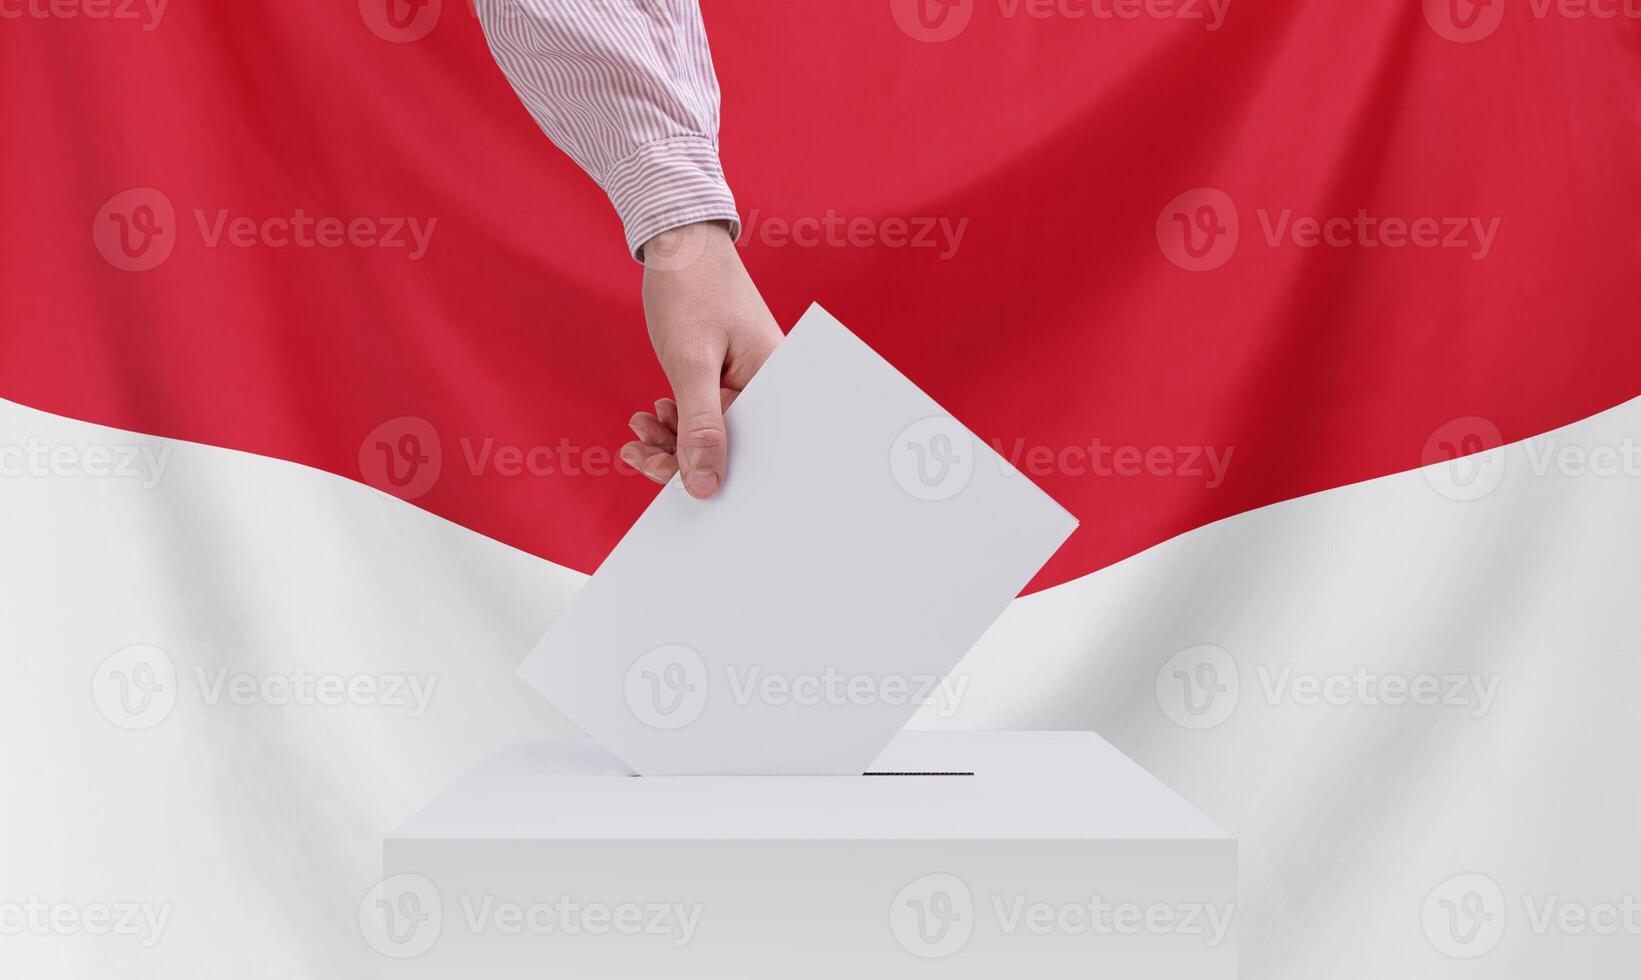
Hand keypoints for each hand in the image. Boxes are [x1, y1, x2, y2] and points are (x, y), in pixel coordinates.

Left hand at [620, 221, 782, 498]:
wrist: (679, 240)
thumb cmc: (691, 289)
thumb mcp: (690, 363)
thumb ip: (700, 426)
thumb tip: (705, 484)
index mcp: (777, 383)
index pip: (755, 451)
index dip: (714, 474)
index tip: (668, 480)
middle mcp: (769, 386)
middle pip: (733, 446)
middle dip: (683, 456)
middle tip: (641, 454)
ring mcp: (748, 382)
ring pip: (713, 432)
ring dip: (673, 440)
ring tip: (639, 432)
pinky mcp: (727, 377)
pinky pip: (705, 413)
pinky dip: (676, 420)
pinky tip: (651, 417)